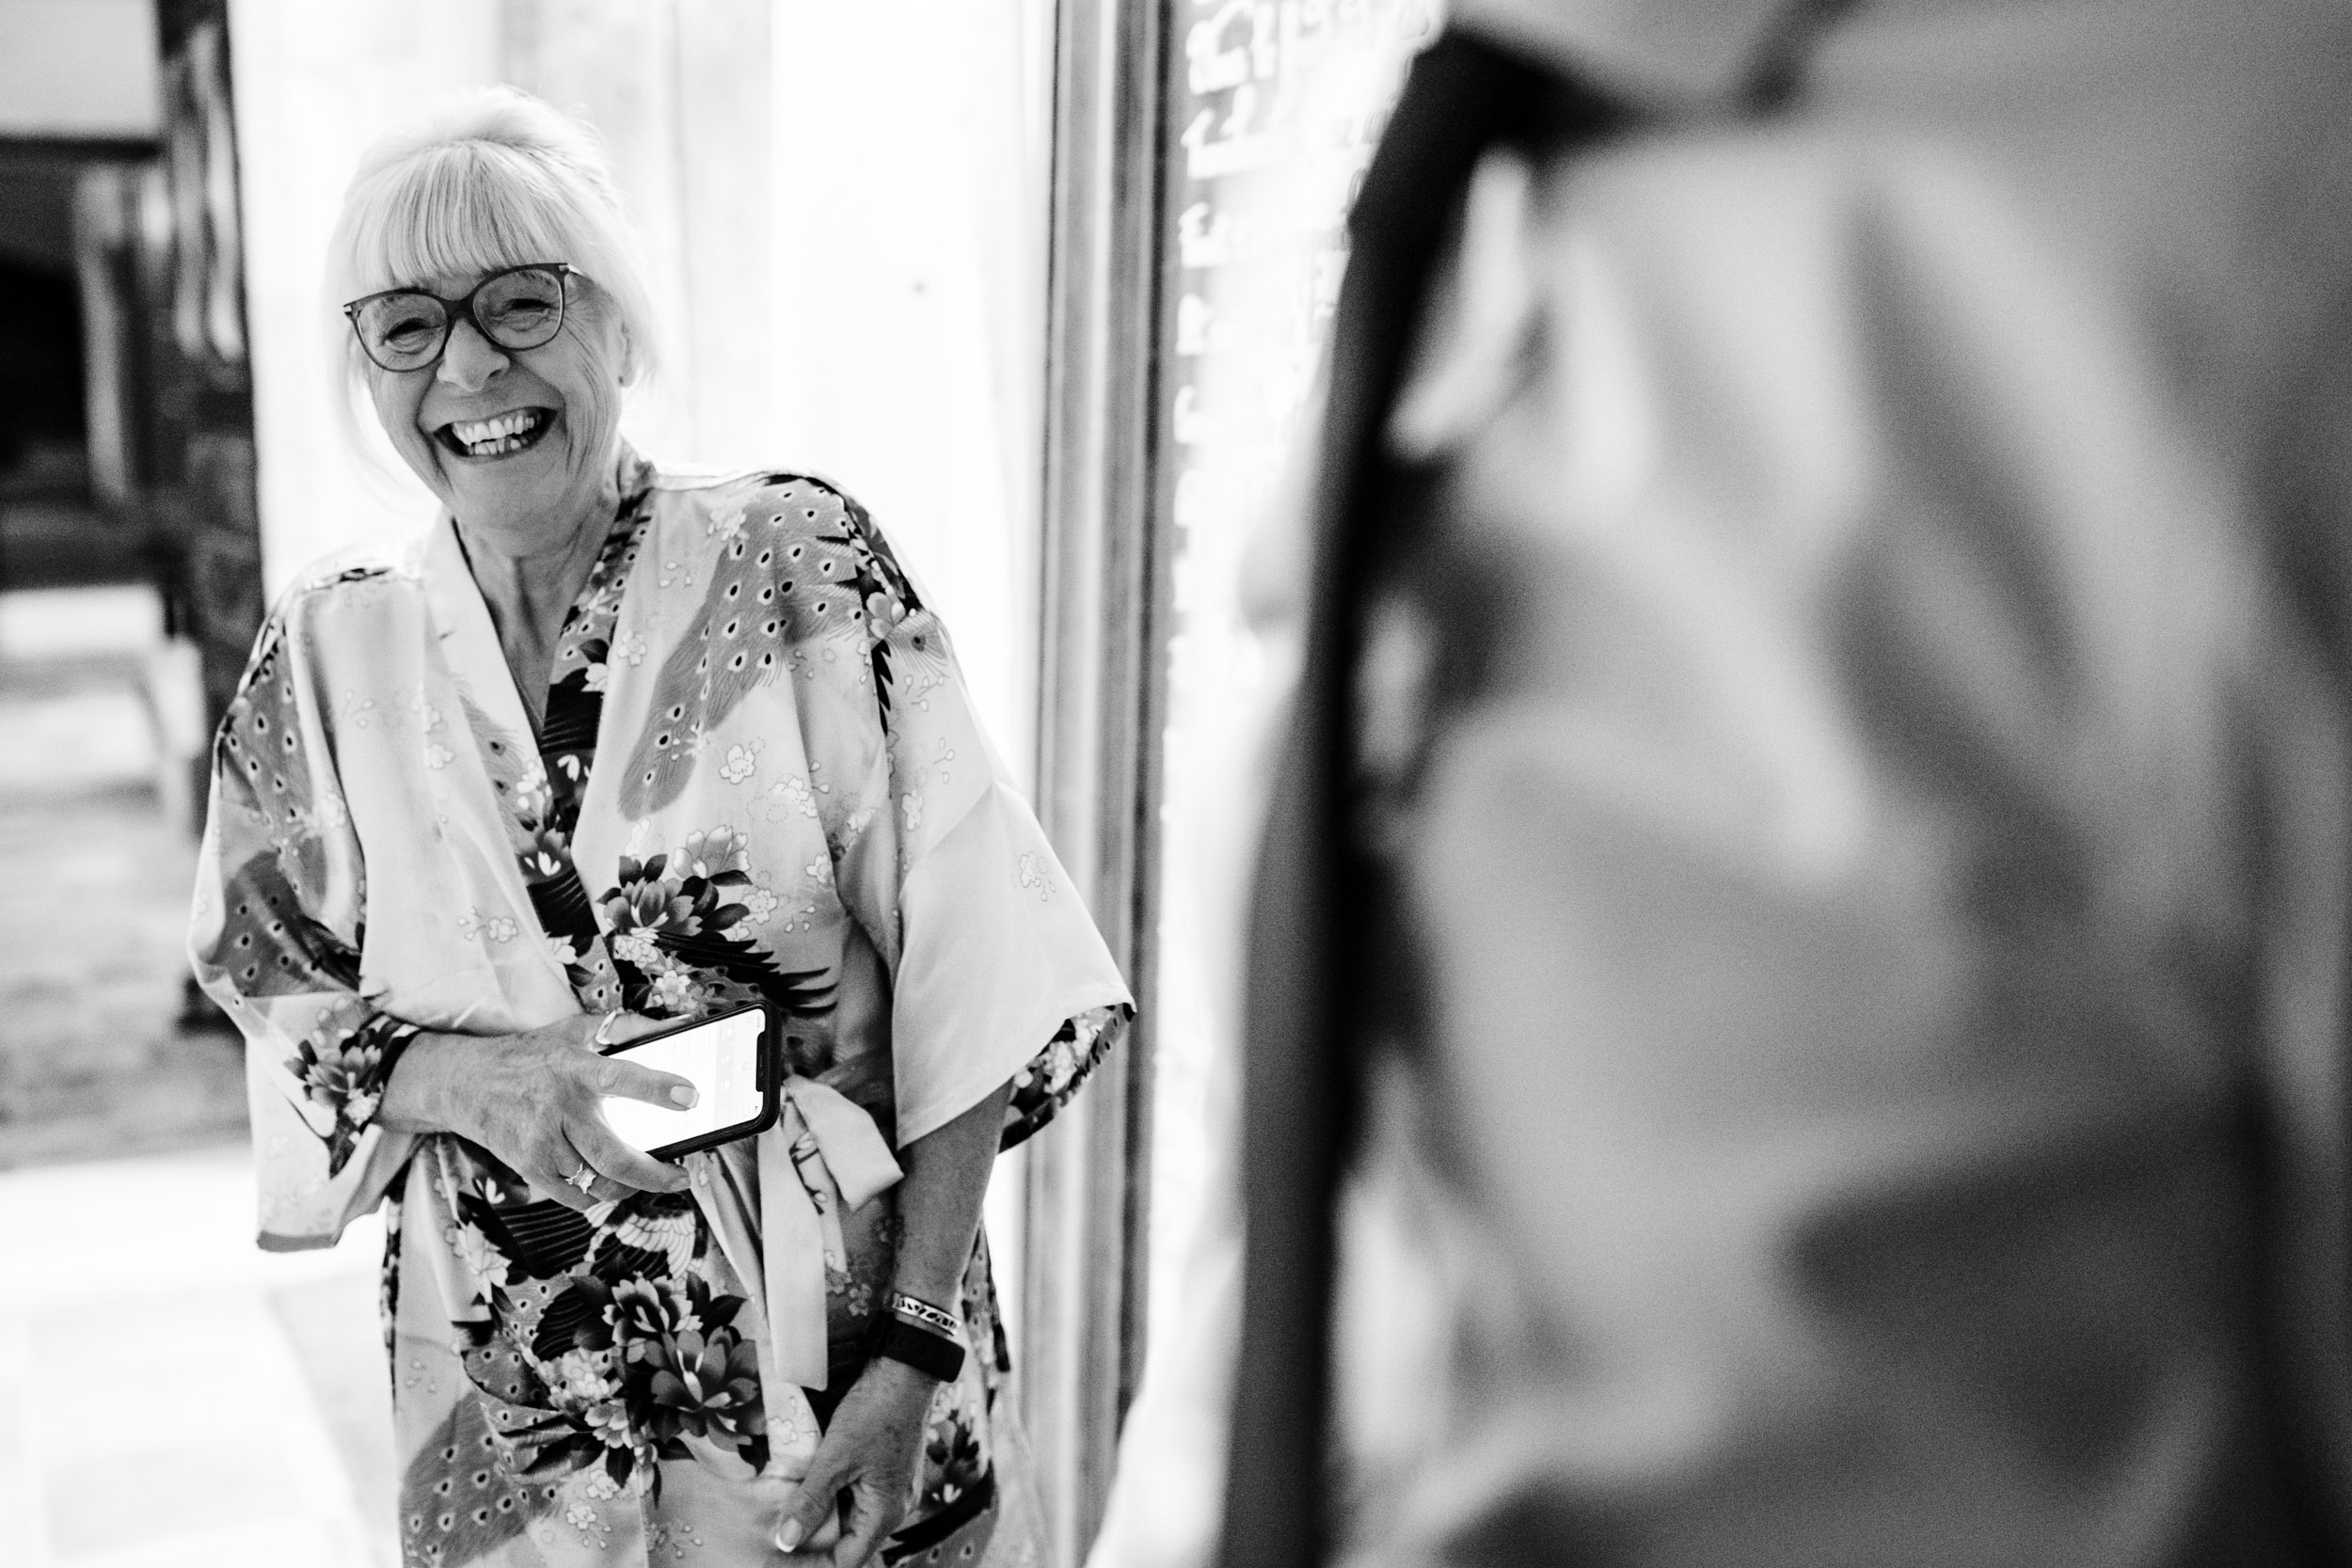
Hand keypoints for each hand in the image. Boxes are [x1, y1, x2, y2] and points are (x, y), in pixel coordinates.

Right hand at [379, 1012, 695, 1209]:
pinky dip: (601, 1195)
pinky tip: (613, 1184)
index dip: (658, 1089)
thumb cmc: (529, 1056)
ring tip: (651, 1178)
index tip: (691, 1097)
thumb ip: (627, 1028)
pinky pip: (576, 1197)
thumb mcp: (575, 1030)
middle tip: (681, 1176)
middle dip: (656, 1174)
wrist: (465, 1084)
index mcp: (573, 1068)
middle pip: (614, 1155)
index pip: (621, 1078)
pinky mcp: (528, 1168)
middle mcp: (558, 1108)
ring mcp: (541, 1144)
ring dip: (631, 1187)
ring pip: (598, 1182)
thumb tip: (678, 1024)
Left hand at [775, 1358, 938, 1563]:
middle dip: (813, 1538)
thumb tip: (786, 1540)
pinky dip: (832, 1492)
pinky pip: (856, 1493)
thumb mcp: (836, 1458)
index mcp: (886, 1512)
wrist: (905, 1369)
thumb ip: (811, 1502)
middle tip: (777, 1532)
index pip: (847, 1560)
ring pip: (850, 1515)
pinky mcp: (887, 1468)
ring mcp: (892, 1486)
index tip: (781, 1557)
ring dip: (820, 1512)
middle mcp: (894, 1505)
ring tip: (787, 1507)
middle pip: (849, 1539)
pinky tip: (809, 1481)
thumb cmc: (877, 1411)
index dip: (812, 1563)